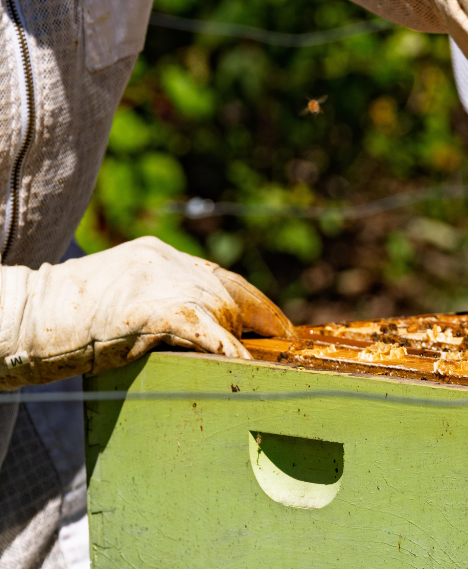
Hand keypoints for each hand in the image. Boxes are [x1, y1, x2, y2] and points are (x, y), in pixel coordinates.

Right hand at [0, 236, 291, 387]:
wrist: (25, 313)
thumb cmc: (70, 319)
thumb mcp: (127, 299)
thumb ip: (166, 305)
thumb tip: (203, 335)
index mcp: (166, 256)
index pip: (226, 280)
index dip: (256, 309)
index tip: (279, 331)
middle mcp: (173, 262)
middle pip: (237, 294)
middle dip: (264, 327)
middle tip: (287, 353)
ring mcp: (165, 280)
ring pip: (226, 310)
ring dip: (247, 341)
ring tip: (270, 366)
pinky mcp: (155, 307)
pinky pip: (203, 329)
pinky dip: (227, 348)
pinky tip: (244, 365)